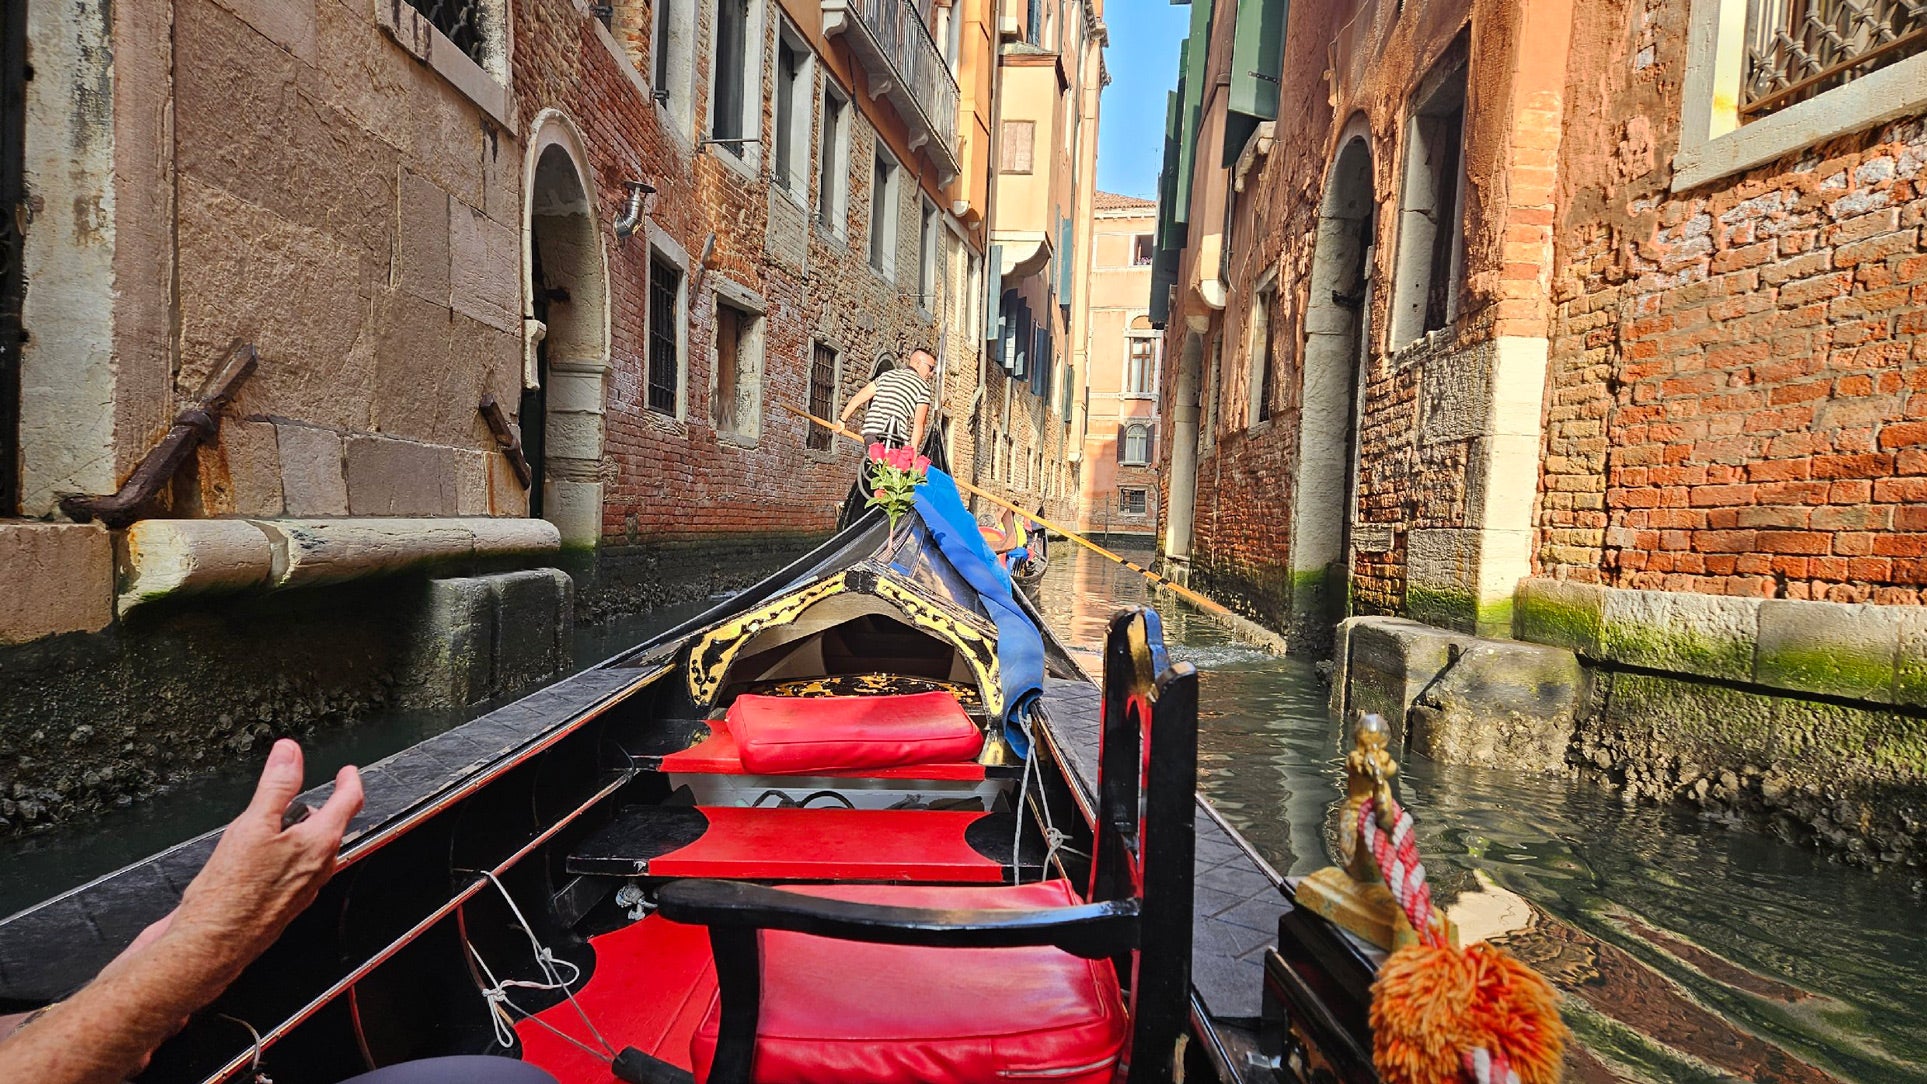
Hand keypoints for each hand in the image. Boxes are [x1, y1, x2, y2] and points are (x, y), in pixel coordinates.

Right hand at [164, 740, 362, 992]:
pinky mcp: (280, 906)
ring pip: (310, 853)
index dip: (350, 781)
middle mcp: (317, 870)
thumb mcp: (253, 825)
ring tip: (280, 824)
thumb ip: (277, 786)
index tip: (349, 772)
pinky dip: (283, 857)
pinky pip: (291, 873)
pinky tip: (259, 860)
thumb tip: (290, 753)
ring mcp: (301, 891)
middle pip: (330, 829)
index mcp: (320, 845)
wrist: (208, 947)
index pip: (349, 802)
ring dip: (300, 835)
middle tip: (312, 795)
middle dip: (322, 809)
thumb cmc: (230, 894)